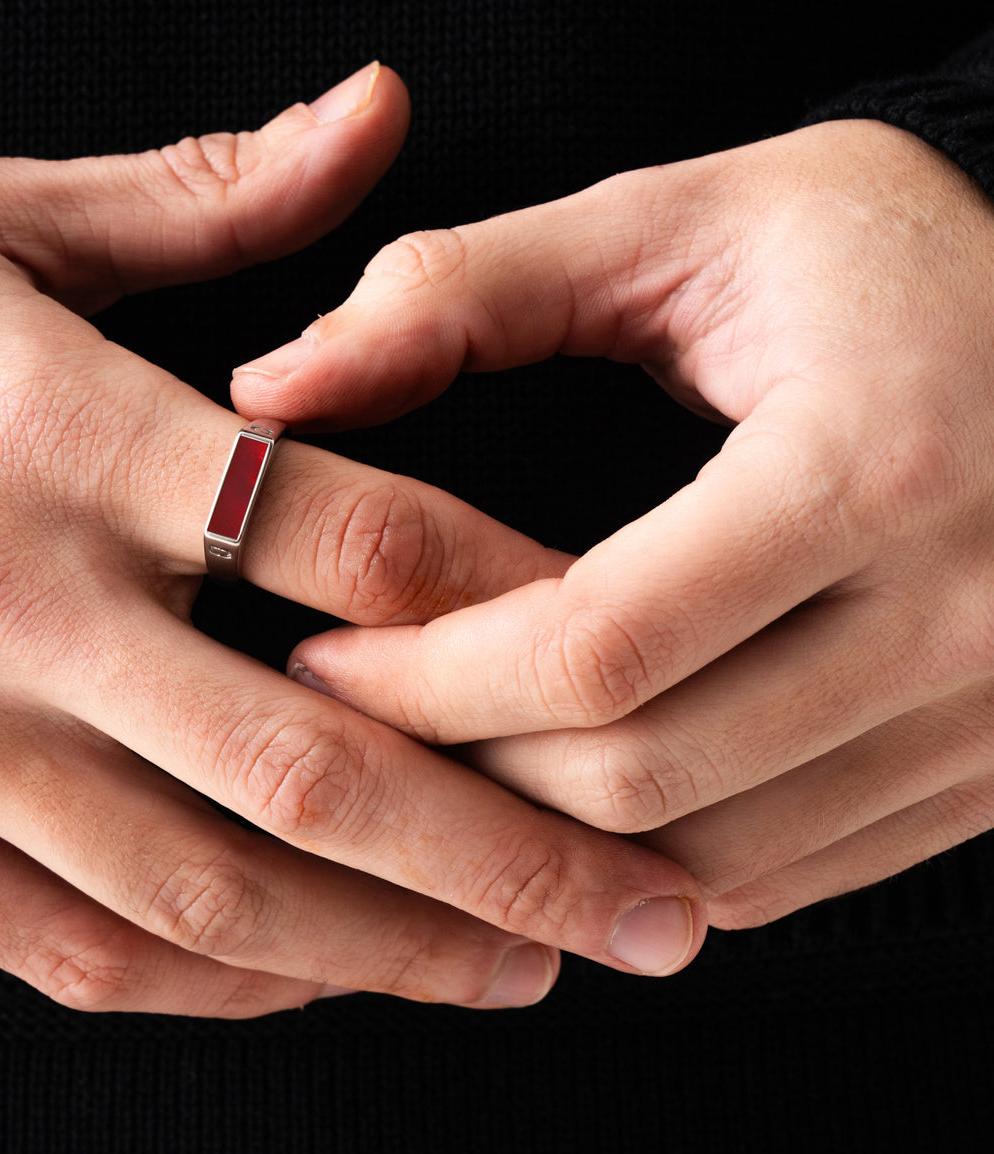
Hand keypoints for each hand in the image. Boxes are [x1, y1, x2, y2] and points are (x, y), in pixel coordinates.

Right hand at [0, 65, 704, 1018]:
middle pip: (312, 762)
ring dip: (399, 949)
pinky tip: (345, 971)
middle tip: (646, 907)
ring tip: (533, 964)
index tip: (627, 656)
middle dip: (506, 853)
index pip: (351, 534)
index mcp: (54, 430)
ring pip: (215, 890)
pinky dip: (240, 980)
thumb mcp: (7, 225)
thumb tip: (379, 112)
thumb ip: (214, 196)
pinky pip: (91, 951)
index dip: (516, 606)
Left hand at [235, 119, 993, 927]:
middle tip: (364, 716)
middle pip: (638, 779)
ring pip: (703, 862)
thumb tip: (279, 382)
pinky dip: (652, 858)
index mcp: (870, 468)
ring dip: (546, 833)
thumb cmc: (891, 266)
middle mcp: (956, 622)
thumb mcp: (689, 226)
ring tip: (451, 756)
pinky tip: (579, 790)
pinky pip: (781, 880)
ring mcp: (986, 720)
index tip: (326, 657)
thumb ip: (471, 289)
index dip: (427, 675)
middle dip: (462, 770)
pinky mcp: (983, 773)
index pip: (594, 647)